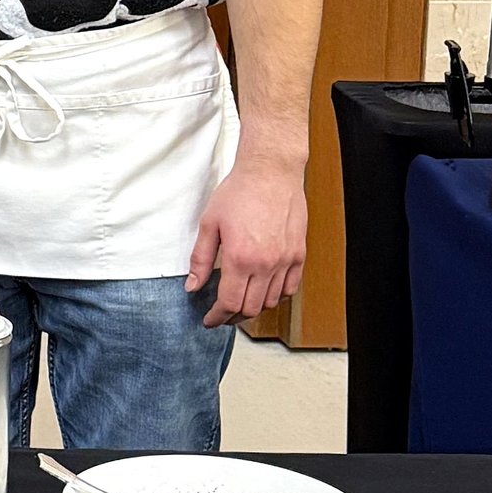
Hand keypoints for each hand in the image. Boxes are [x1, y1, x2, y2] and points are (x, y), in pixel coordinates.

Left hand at [187, 151, 306, 329]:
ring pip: (271, 302)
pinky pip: (290, 288)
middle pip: (250, 308)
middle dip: (232, 317)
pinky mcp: (298, 254)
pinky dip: (276, 297)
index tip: (209, 320)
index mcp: (241, 258)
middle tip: (221, 314)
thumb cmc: (239, 192)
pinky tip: (264, 292)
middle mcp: (266, 264)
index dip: (217, 317)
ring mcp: (285, 261)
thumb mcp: (209, 224)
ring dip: (254, 308)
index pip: (229, 303)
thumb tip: (193, 286)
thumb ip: (201, 259)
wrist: (270, 172)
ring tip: (240, 303)